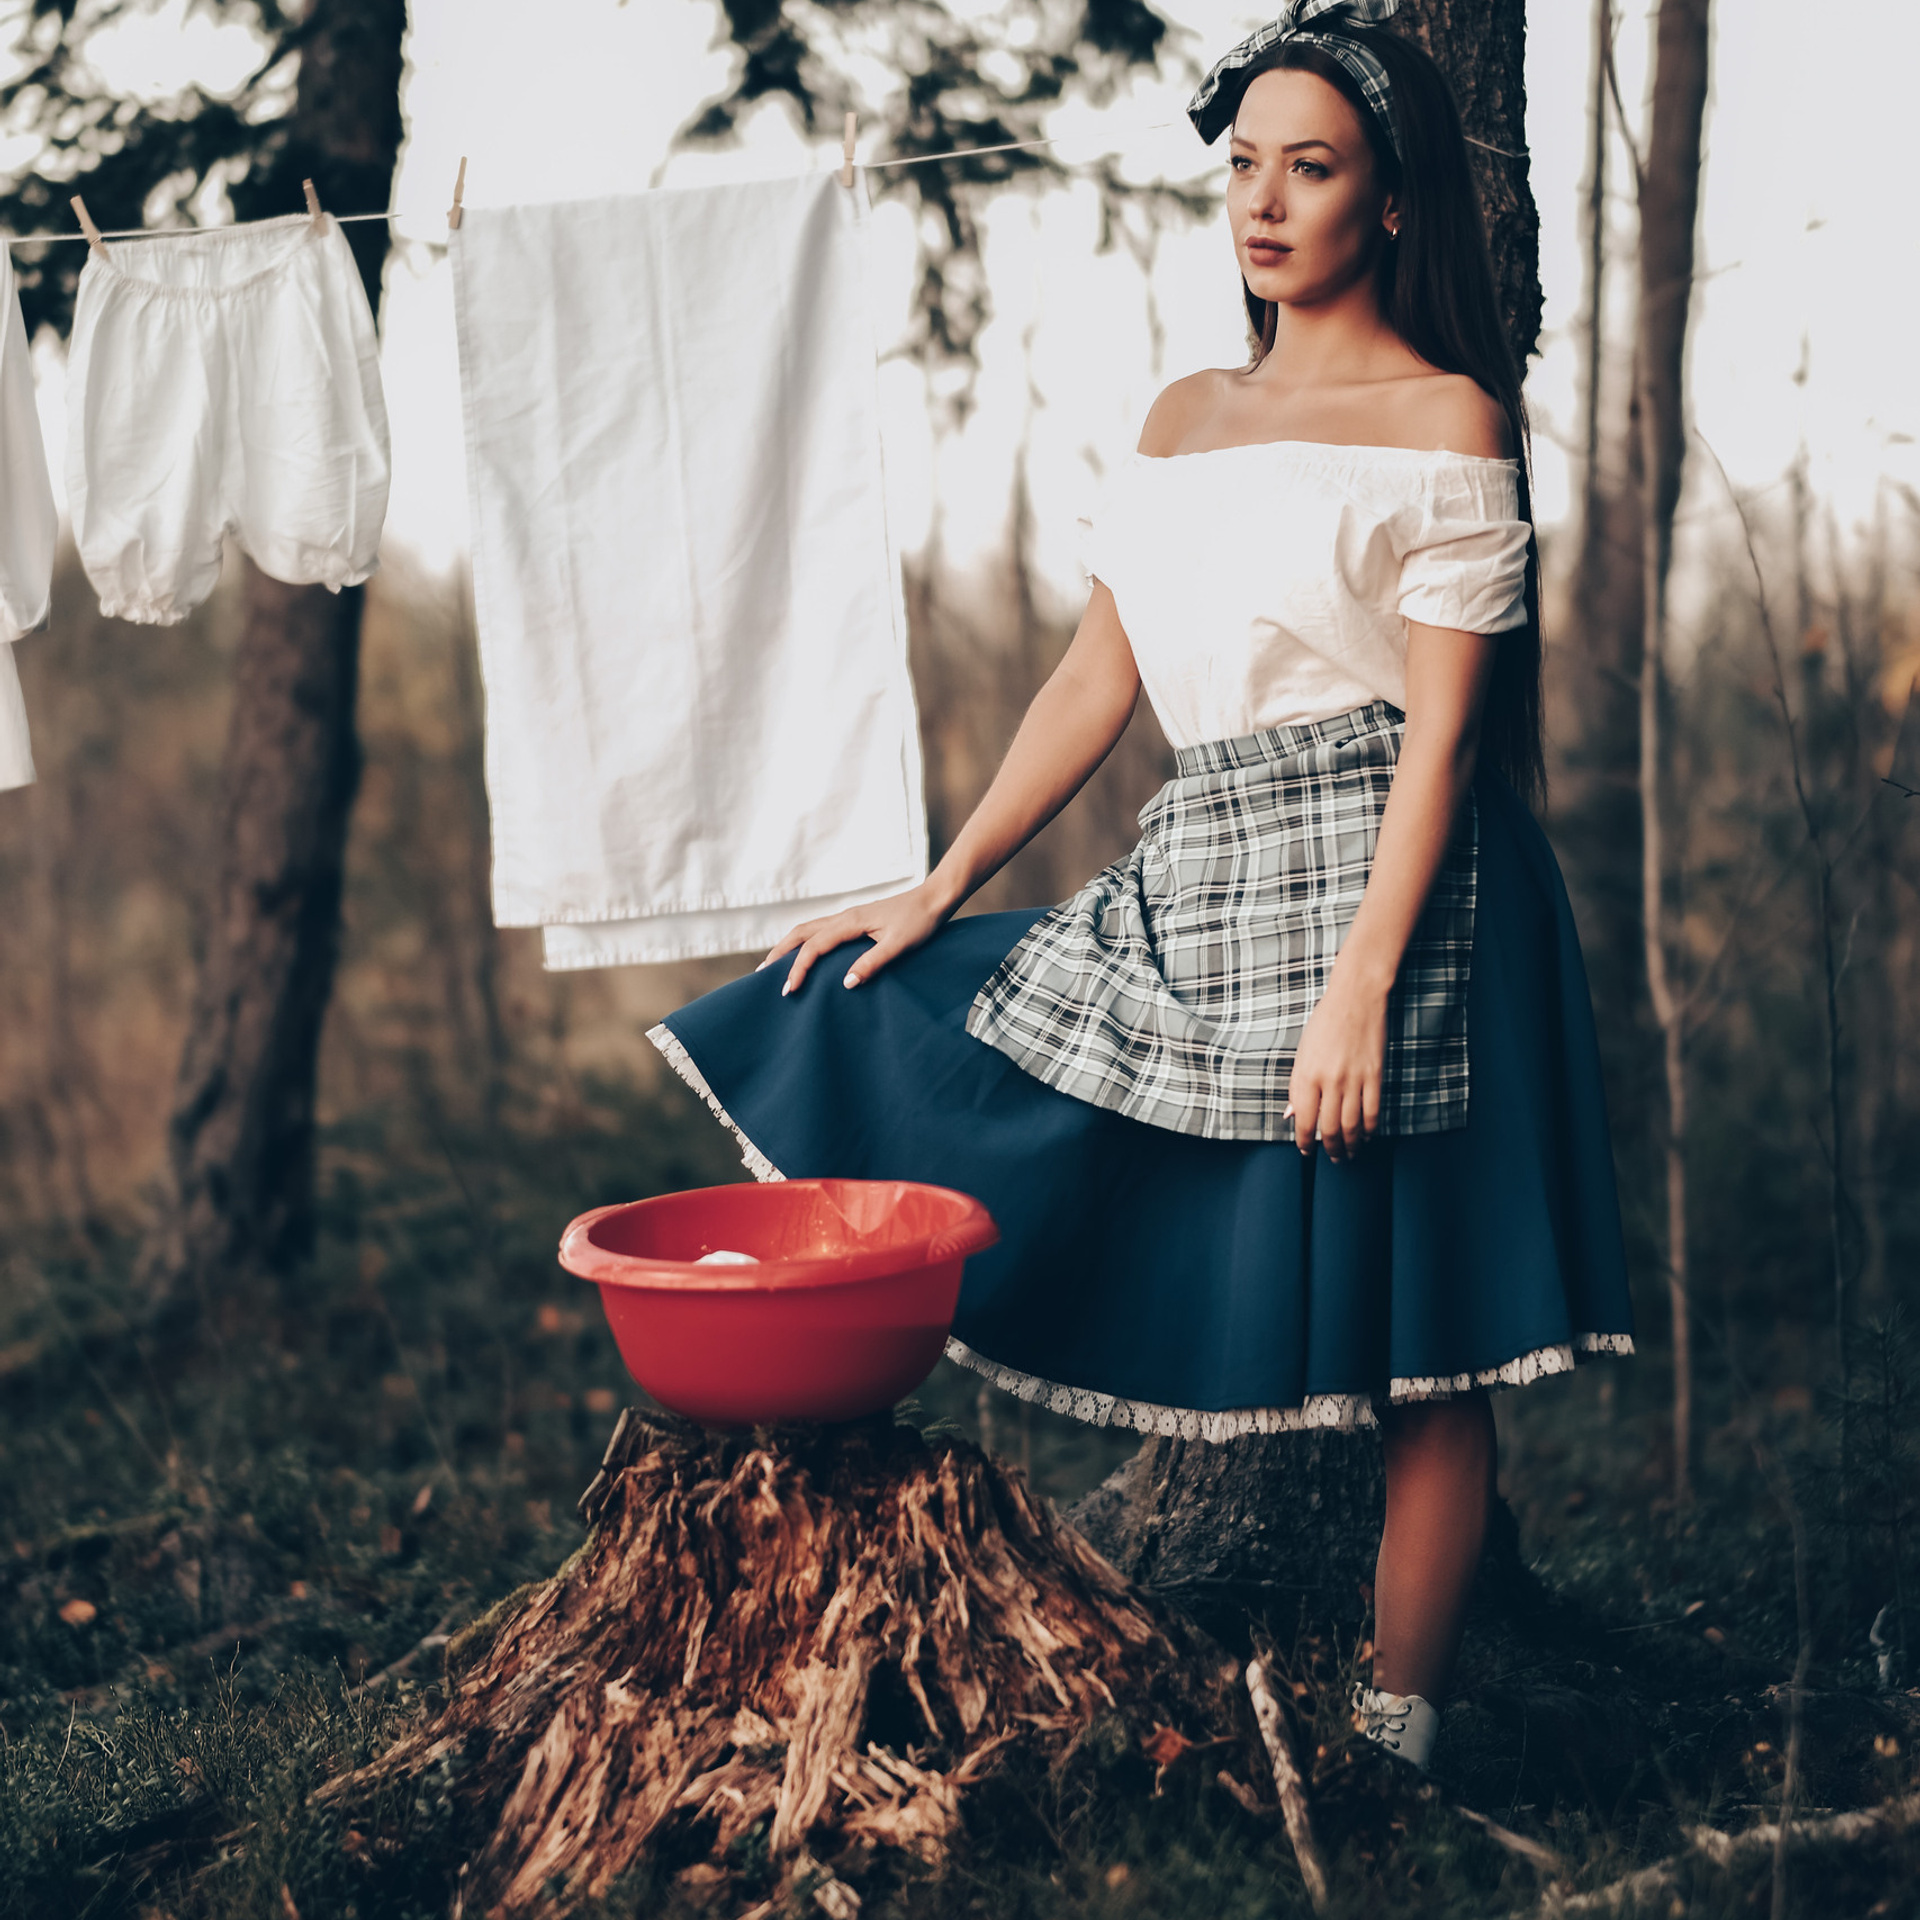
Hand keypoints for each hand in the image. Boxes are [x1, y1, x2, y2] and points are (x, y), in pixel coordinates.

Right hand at [759, 881, 954, 996]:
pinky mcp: (856, 920)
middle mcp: (844, 916)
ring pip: (809, 928)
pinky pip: (821, 930)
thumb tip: (845, 983)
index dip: (798, 968)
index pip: (814, 946)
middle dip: (780, 952)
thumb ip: (872, 963)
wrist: (935, 898)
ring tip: (776, 964)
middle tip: (763, 973)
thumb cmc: (920, 921)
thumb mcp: (898, 946)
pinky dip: (805, 941)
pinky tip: (807, 953)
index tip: (789, 989)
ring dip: (789, 945)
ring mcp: (849, 917)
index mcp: (850, 922)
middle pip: (801, 932)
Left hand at [1284, 973, 1387, 1163]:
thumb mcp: (1302, 1053)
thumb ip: (1297, 1087)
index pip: (1305, 1121)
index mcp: (1307, 1076)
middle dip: (1331, 1150)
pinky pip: (1372, 1112)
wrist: (1355, 999)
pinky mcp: (1375, 1076)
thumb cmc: (1324, 1024)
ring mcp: (1354, 1080)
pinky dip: (1370, 1129)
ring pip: (1352, 1126)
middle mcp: (1330, 1082)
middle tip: (1333, 1159)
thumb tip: (1293, 1115)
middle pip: (1330, 1129)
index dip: (1305, 1142)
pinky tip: (1367, 1136)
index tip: (1306, 1151)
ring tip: (1349, 1154)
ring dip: (1351, 1145)